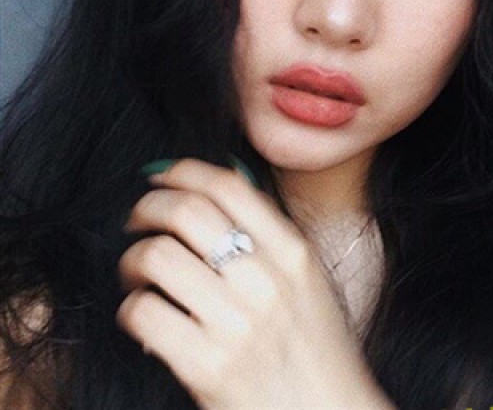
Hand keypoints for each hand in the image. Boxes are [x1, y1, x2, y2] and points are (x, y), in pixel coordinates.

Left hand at [117, 158, 393, 408]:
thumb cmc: (315, 348)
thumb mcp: (308, 280)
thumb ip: (270, 236)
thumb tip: (214, 190)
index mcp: (294, 252)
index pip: (230, 186)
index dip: (184, 171)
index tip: (161, 177)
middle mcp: (267, 280)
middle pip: (187, 212)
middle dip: (148, 208)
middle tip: (136, 221)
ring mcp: (237, 324)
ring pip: (157, 257)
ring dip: (133, 260)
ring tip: (137, 274)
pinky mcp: (206, 366)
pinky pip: (145, 313)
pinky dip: (131, 308)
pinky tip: (144, 315)